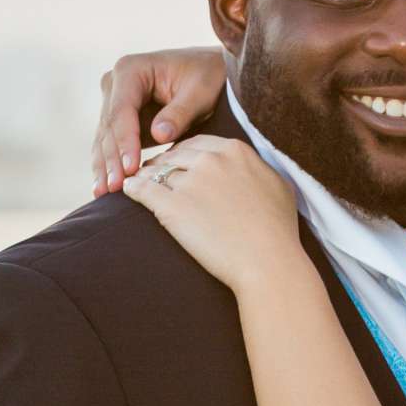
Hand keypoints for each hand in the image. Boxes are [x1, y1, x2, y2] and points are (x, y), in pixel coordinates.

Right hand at [92, 46, 228, 195]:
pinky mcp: (121, 121)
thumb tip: (159, 135)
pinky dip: (110, 166)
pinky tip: (104, 188)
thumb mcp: (199, 92)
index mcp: (130, 70)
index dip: (125, 142)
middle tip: (115, 188)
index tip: (131, 168)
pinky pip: (112, 146)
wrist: (209, 71)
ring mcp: (114, 102)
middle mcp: (115, 84)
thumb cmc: (207, 76)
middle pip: (109, 127)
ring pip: (105, 140)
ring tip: (104, 193)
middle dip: (112, 160)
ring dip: (105, 167)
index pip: (122, 111)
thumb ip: (179, 113)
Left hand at [124, 136, 299, 293]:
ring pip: (156, 170)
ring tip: (138, 181)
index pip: (200, 143)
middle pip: (175, 154)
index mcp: (235, 151)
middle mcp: (211, 160)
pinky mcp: (171, 206)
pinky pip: (142, 189)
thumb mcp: (278, 186)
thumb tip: (250, 168)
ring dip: (145, 175)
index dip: (186, 154)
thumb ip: (259, 169)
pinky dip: (132, 188)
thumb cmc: (278, 231)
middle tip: (154, 171)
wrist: (267, 261)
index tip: (180, 163)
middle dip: (164, 162)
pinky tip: (127, 190)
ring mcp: (189, 182)